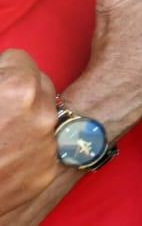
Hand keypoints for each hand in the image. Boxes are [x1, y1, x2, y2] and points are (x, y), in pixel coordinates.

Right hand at [0, 50, 58, 214]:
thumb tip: (4, 70)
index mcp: (19, 89)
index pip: (20, 59)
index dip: (2, 70)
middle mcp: (43, 114)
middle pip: (39, 84)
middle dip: (18, 91)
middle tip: (0, 107)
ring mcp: (47, 145)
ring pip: (45, 115)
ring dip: (27, 117)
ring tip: (2, 131)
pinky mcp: (45, 171)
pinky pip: (44, 146)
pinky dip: (29, 147)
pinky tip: (7, 154)